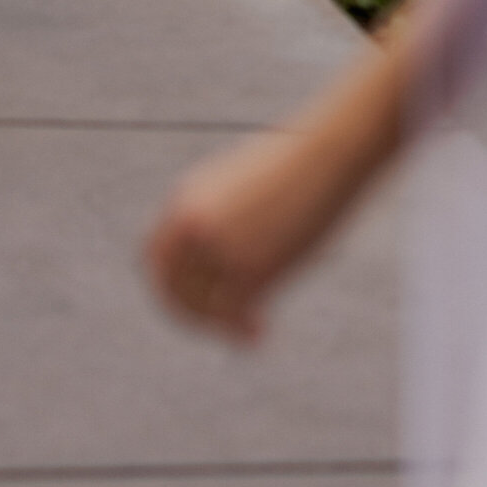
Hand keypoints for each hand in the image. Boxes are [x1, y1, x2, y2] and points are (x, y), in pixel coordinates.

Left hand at [147, 131, 337, 342]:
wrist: (330, 153)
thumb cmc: (297, 161)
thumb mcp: (249, 180)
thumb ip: (226, 211)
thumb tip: (227, 244)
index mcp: (187, 197)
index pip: (156, 256)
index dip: (168, 284)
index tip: (192, 300)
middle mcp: (194, 223)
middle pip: (173, 286)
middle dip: (192, 313)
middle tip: (220, 325)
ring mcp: (219, 245)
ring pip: (201, 304)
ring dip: (219, 324)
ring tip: (251, 328)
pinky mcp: (249, 266)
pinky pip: (231, 312)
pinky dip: (241, 330)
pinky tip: (259, 333)